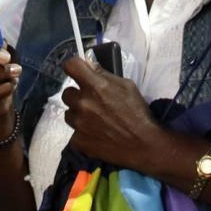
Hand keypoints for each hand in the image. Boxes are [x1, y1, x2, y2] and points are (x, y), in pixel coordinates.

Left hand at [61, 55, 184, 180]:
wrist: (143, 144)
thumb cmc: (138, 112)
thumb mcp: (127, 86)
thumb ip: (104, 75)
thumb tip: (89, 65)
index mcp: (95, 86)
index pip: (71, 66)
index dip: (74, 67)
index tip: (79, 72)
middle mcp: (83, 103)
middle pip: (67, 93)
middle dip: (78, 95)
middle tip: (92, 102)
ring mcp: (79, 124)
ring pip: (69, 114)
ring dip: (79, 115)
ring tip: (95, 121)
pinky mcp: (79, 141)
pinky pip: (74, 133)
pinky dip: (83, 133)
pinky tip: (96, 135)